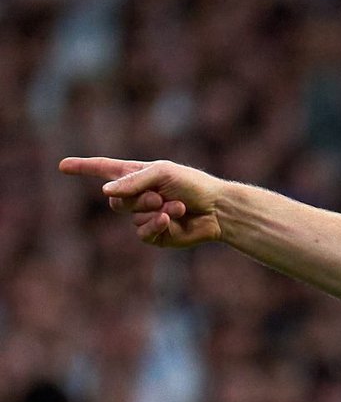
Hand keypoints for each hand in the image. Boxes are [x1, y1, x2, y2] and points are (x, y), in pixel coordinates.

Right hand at [59, 157, 225, 247]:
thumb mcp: (162, 173)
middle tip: (160, 196)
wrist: (218, 209)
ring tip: (177, 206)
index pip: (103, 170)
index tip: (62, 166)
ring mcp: (144, 216)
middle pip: (116, 201)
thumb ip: (133, 180)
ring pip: (131, 217)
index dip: (83, 168)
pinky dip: (155, 225)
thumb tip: (105, 192)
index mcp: (137, 176)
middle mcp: (137, 196)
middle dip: (138, 198)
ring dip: (154, 210)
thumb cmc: (193, 185)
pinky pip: (142, 232)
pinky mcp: (155, 235)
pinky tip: (170, 219)